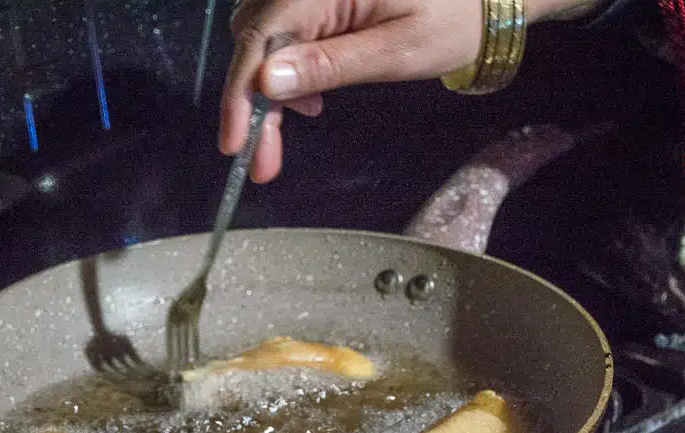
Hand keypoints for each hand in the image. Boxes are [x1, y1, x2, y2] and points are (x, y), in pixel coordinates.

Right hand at [219, 0, 604, 183]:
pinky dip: (286, 68)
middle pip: (254, 39)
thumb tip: (265, 83)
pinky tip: (310, 94)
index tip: (235, 145)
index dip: (240, 94)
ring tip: (303, 118)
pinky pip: (283, 31)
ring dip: (268, 85)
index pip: (262, 37)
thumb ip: (330, 65)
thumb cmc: (450, 21)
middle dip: (252, 101)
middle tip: (265, 160)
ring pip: (262, 37)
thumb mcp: (395, 52)